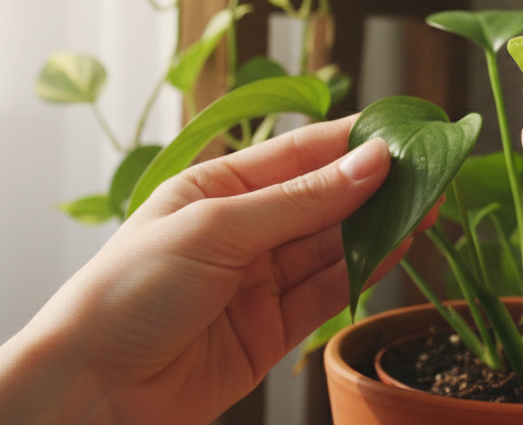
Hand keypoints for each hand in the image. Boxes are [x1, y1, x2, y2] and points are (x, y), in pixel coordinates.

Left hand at [0, 116, 429, 424]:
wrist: (91, 392)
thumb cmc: (126, 294)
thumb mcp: (216, 230)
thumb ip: (300, 201)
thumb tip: (370, 161)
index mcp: (216, 187)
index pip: (298, 154)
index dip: (352, 142)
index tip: (405, 130)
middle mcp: (241, 230)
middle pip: (323, 199)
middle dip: (375, 185)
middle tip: (431, 170)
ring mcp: (259, 281)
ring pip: (333, 245)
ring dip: (379, 226)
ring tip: (428, 205)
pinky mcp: (272, 331)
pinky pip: (328, 292)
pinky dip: (365, 271)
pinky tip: (399, 247)